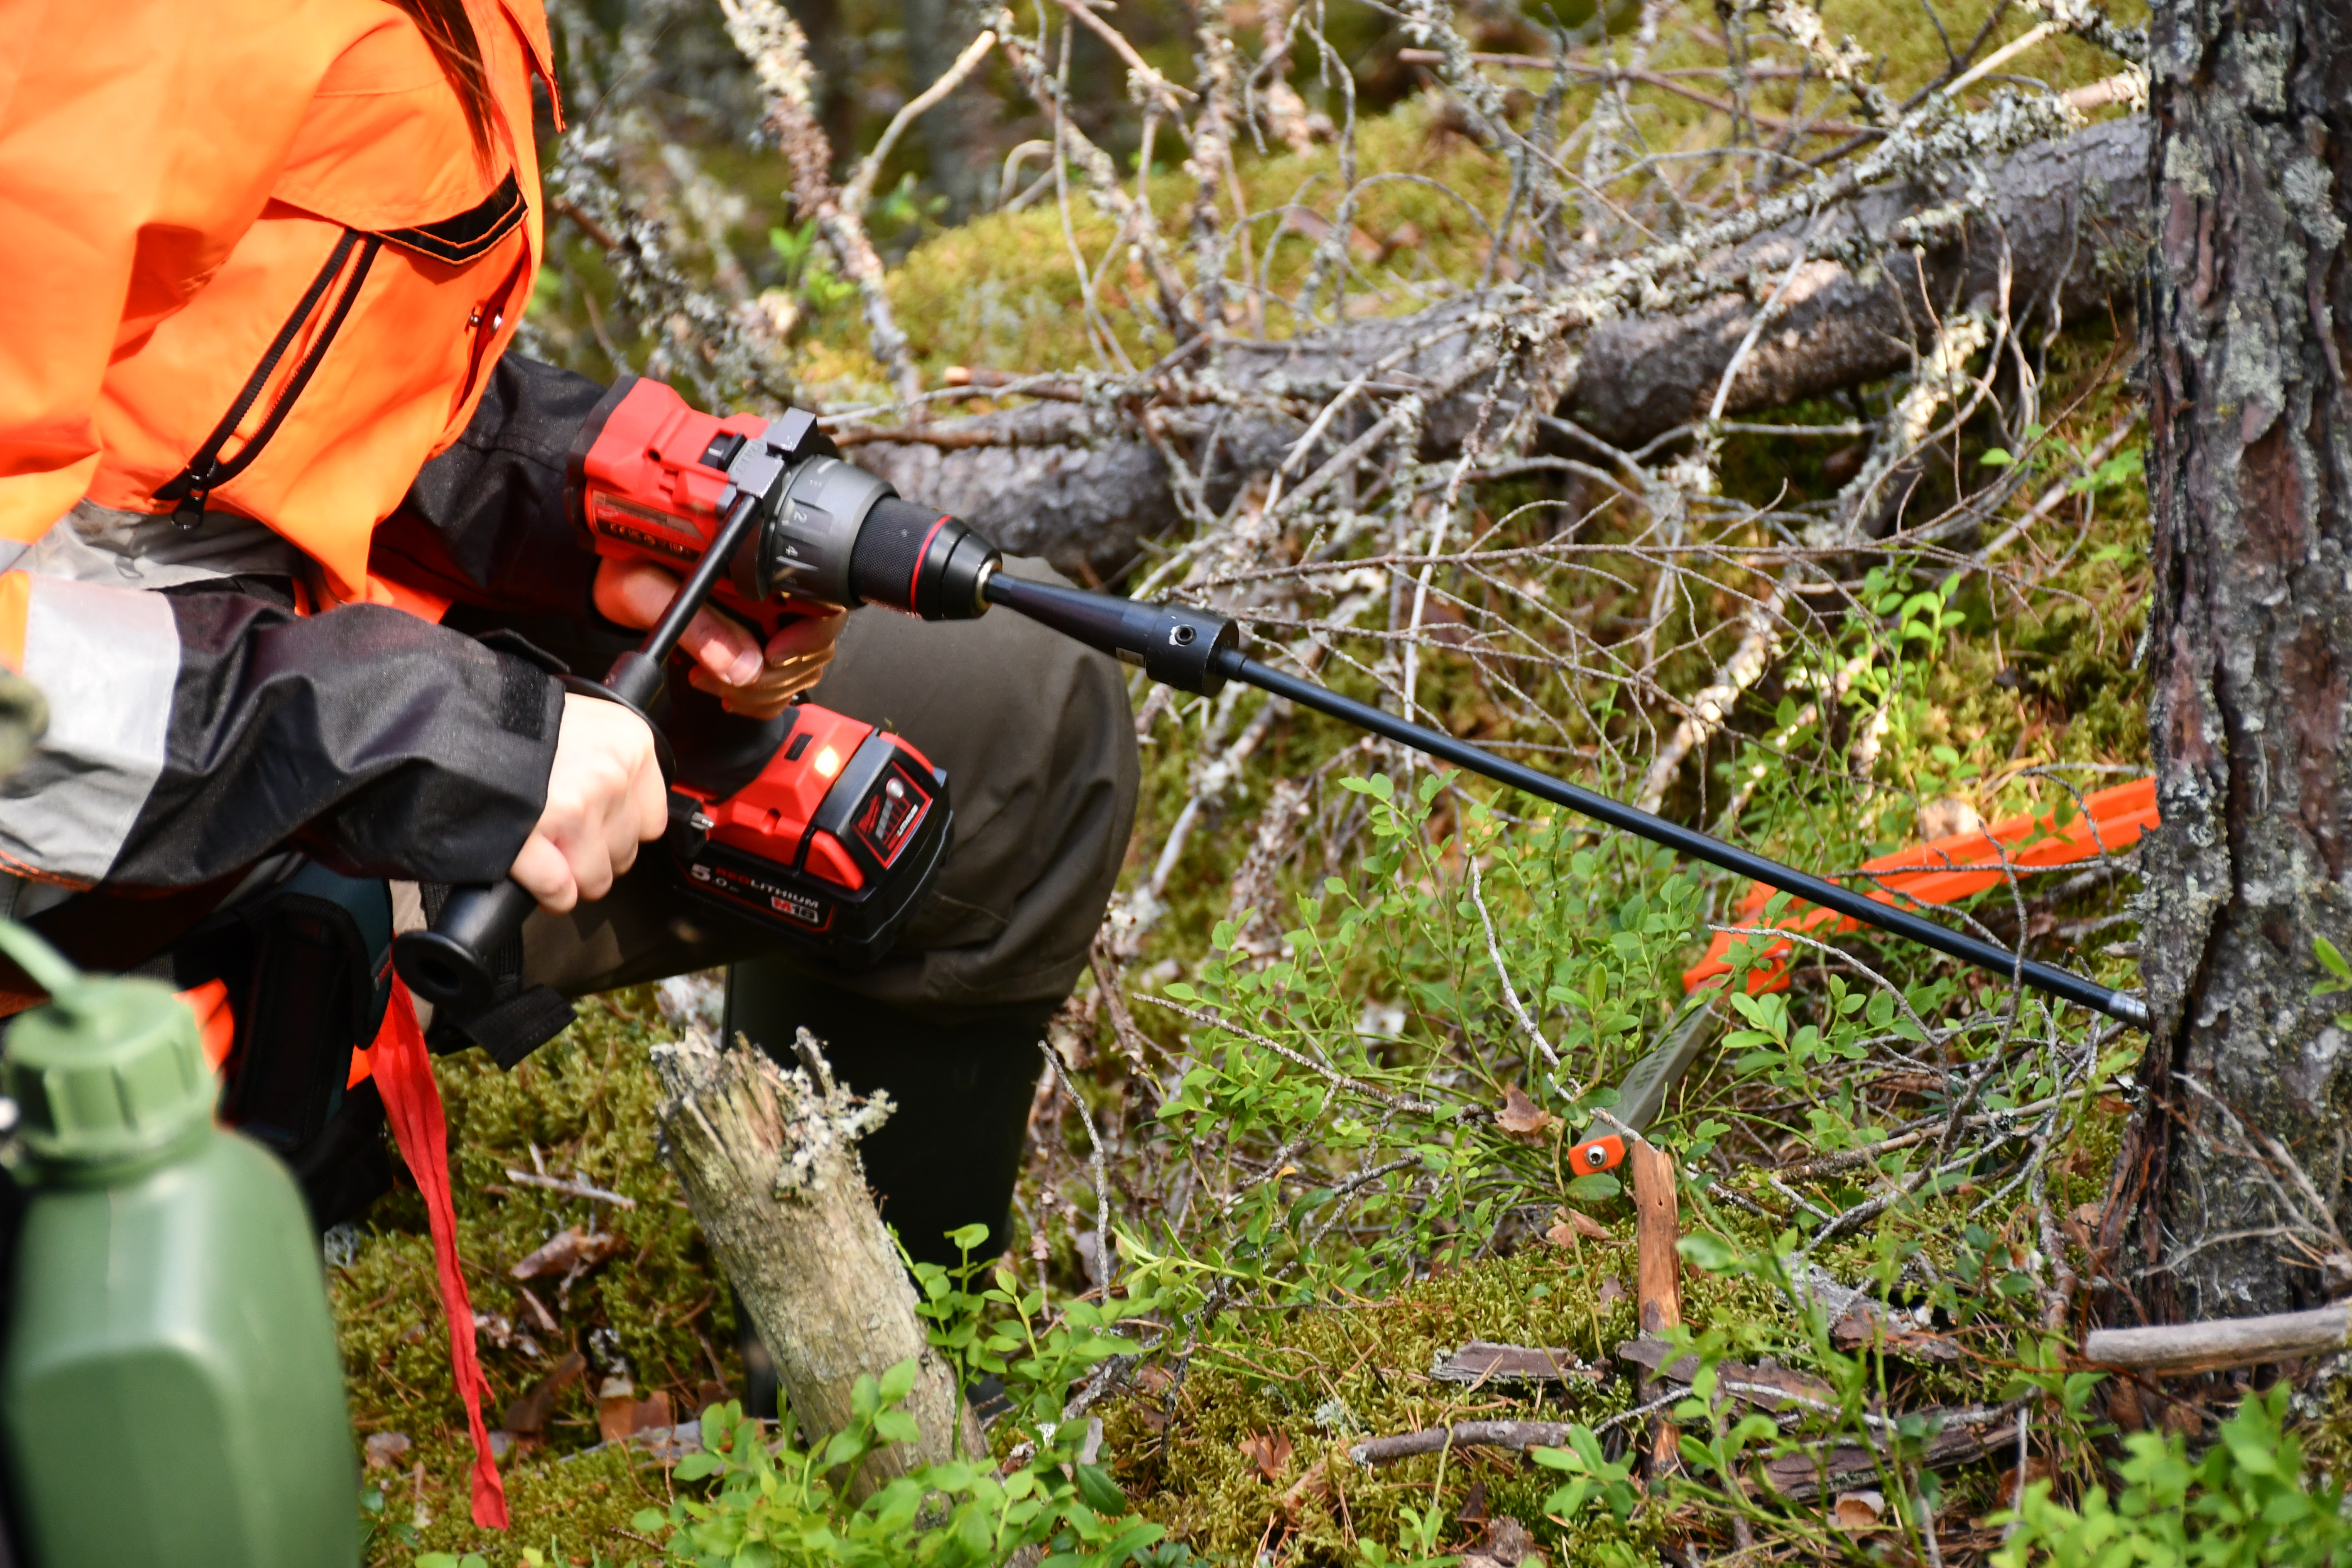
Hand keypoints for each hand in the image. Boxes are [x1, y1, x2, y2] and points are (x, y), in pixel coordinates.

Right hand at [508, 693, 666, 912]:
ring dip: (571, 878)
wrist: (450, 719)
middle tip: (565, 844)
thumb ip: (609, 762)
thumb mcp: (583, 723)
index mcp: (629, 743)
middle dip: (594, 857)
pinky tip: (536, 879)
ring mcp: (576, 808)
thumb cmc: (513, 720)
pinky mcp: (536, 836)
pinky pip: (559, 889)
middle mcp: (611, 775)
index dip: (620, 832)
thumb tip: (623, 811)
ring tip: (549, 859)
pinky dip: (548, 893)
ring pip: (595, 879)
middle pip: (624, 853)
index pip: (652, 820)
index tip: (601, 832)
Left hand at [593, 557, 845, 719]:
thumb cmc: (626, 568)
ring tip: (711, 679)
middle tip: (724, 676)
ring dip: (759, 690)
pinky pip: (781, 687)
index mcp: (759, 566)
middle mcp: (774, 594)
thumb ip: (698, 624)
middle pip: (814, 648)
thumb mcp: (651, 588)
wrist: (609, 583)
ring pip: (799, 673)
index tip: (773, 655)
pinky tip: (725, 689)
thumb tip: (739, 664)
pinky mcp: (757, 646)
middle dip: (772, 675)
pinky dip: (757, 699)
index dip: (809, 636)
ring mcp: (769, 623)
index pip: (824, 603)